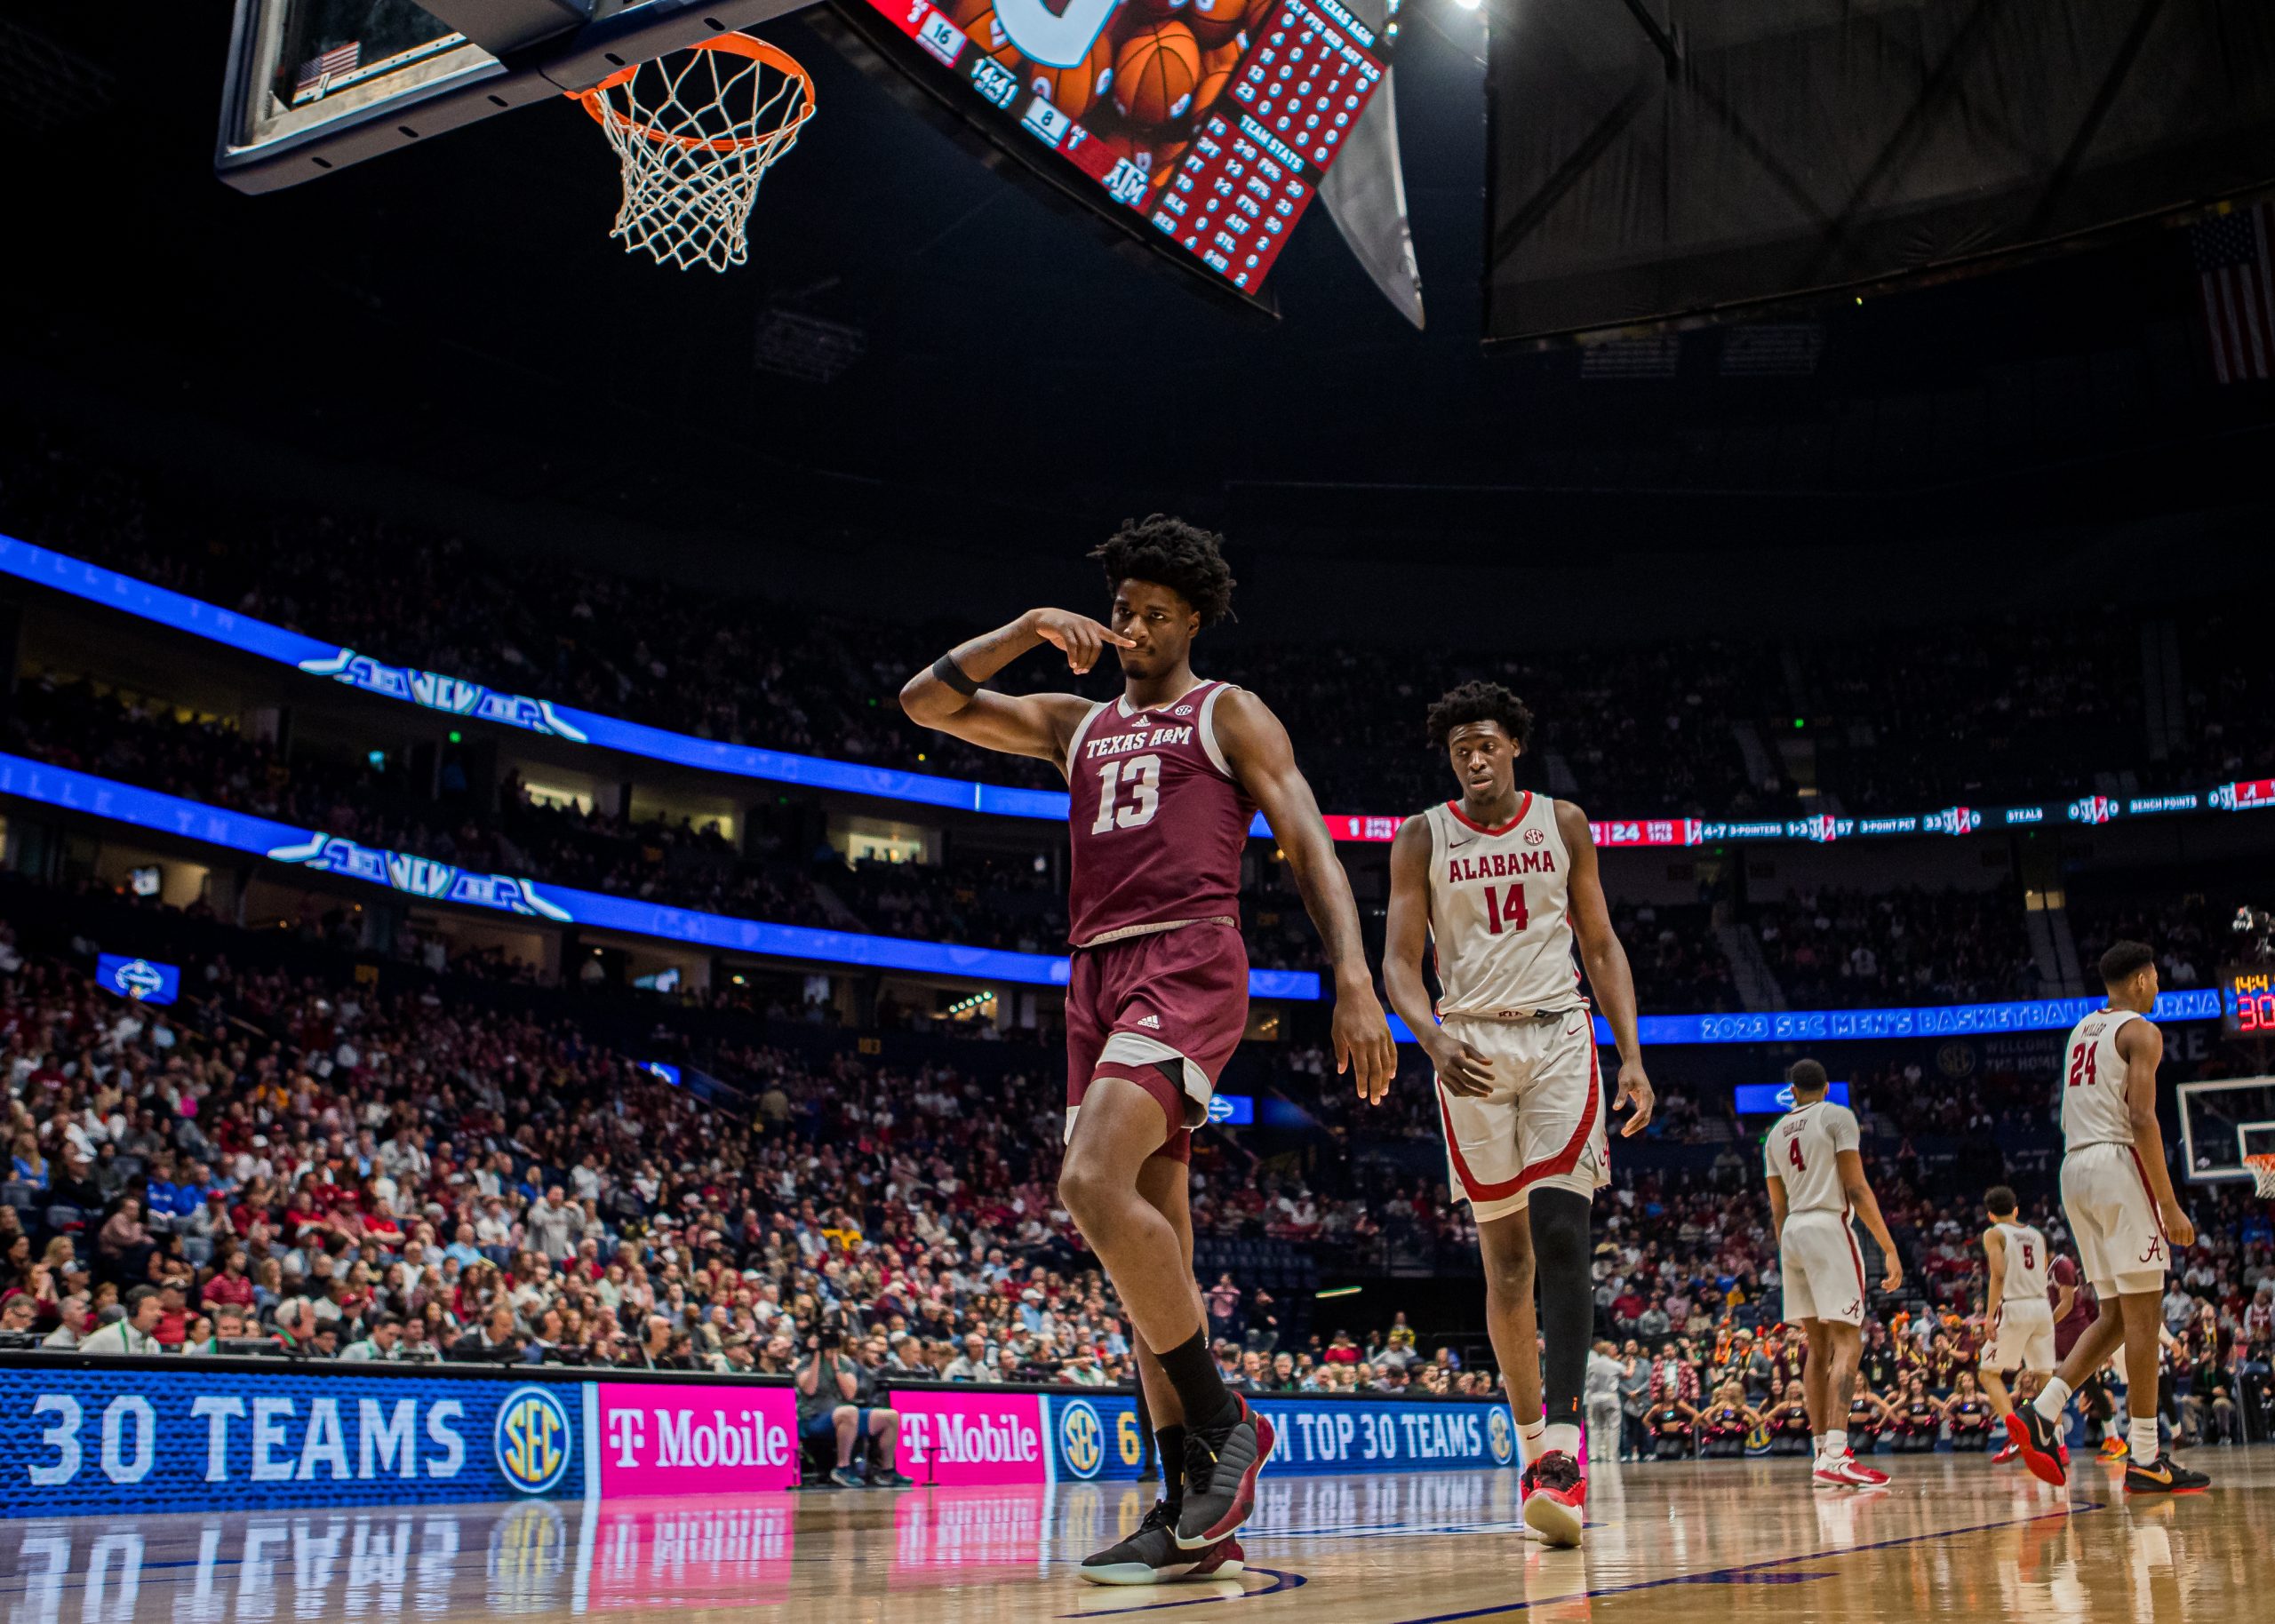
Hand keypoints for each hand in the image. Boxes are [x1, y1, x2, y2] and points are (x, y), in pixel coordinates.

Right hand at [1027, 608, 1132, 675]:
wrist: (1044, 619)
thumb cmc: (1062, 632)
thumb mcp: (1076, 640)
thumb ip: (1083, 651)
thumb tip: (1085, 669)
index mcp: (1093, 627)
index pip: (1110, 635)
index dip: (1121, 640)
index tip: (1134, 644)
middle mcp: (1087, 625)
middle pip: (1097, 648)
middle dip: (1091, 662)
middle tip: (1082, 672)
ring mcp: (1076, 625)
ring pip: (1085, 647)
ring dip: (1082, 662)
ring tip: (1076, 669)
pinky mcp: (1065, 627)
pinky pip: (1073, 645)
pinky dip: (1073, 657)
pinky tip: (1072, 665)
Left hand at [1332, 988, 1397, 1104]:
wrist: (1357, 992)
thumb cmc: (1342, 1012)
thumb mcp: (1337, 1032)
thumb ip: (1341, 1053)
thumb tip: (1343, 1071)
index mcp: (1358, 1044)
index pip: (1362, 1070)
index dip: (1362, 1084)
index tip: (1362, 1095)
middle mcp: (1372, 1043)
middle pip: (1376, 1071)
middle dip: (1375, 1088)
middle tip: (1375, 1101)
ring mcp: (1382, 1038)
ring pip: (1386, 1064)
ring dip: (1385, 1080)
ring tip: (1383, 1091)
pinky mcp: (1387, 1032)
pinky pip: (1392, 1052)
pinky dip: (1393, 1065)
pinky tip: (1391, 1075)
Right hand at [1424, 1032, 1494, 1097]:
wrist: (1435, 1045)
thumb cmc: (1454, 1045)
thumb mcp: (1466, 1047)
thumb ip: (1478, 1056)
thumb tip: (1490, 1063)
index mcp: (1456, 1058)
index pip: (1472, 1069)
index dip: (1483, 1074)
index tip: (1493, 1077)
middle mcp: (1449, 1068)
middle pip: (1467, 1081)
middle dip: (1480, 1087)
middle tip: (1491, 1090)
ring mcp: (1445, 1075)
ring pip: (1461, 1089)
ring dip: (1474, 1093)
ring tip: (1484, 1094)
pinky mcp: (1442, 1080)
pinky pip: (1454, 1091)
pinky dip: (1464, 1094)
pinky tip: (1472, 1093)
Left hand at [1614, 1059, 1654, 1136]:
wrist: (1633, 1064)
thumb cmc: (1628, 1072)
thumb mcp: (1623, 1082)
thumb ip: (1620, 1096)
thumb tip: (1615, 1109)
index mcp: (1646, 1094)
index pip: (1643, 1111)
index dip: (1635, 1120)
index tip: (1626, 1126)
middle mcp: (1649, 1098)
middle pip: (1645, 1118)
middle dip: (1635, 1127)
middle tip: (1624, 1133)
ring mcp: (1648, 1100)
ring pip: (1645, 1117)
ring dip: (1636, 1126)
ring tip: (1624, 1132)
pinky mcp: (1644, 1100)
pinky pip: (1642, 1113)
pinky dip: (1636, 1121)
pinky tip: (1628, 1126)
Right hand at [1882, 1258, 1903, 1292]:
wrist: (1891, 1253)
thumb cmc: (1890, 1261)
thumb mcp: (1891, 1269)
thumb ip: (1891, 1274)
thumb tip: (1889, 1280)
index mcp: (1900, 1274)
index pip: (1897, 1284)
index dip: (1892, 1288)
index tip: (1887, 1291)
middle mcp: (1900, 1275)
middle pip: (1896, 1285)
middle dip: (1890, 1288)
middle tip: (1883, 1288)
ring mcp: (1898, 1273)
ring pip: (1893, 1283)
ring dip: (1887, 1285)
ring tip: (1882, 1285)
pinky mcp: (1894, 1271)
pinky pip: (1891, 1279)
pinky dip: (1887, 1282)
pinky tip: (1883, 1281)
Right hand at [2160, 1201, 2194, 1248]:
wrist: (2169, 1207)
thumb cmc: (2176, 1214)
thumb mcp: (2184, 1222)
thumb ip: (2185, 1230)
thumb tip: (2184, 1241)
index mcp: (2190, 1228)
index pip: (2190, 1241)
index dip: (2186, 1243)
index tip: (2182, 1242)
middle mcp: (2185, 1230)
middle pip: (2184, 1243)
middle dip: (2179, 1242)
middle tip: (2175, 1239)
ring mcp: (2178, 1230)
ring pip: (2177, 1242)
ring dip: (2174, 1240)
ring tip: (2171, 1235)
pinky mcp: (2171, 1229)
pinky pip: (2171, 1239)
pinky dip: (2170, 1239)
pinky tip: (2168, 1234)